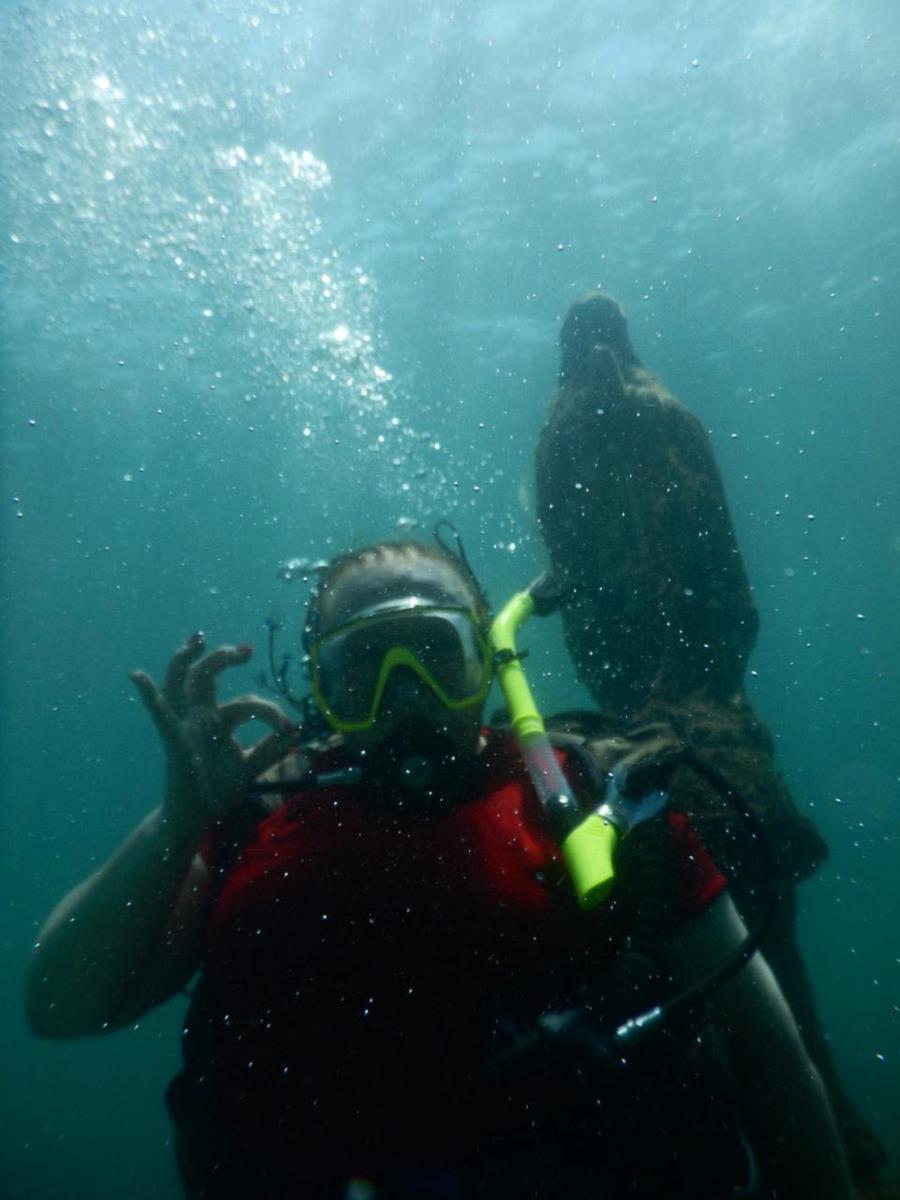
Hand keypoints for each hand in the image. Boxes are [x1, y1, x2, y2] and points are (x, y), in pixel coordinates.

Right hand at [130, 633, 295, 827]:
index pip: (245, 703)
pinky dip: (148, 694)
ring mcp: (185, 726)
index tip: (289, 729)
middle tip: (247, 651)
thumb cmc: (218, 789)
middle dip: (223, 657)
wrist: (195, 819)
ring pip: (180, 683)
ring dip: (186, 659)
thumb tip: (294, 731)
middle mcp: (199, 717)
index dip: (269, 712)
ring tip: (197, 639)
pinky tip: (137, 676)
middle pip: (206, 676)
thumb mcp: (251, 767)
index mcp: (218, 721)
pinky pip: (160, 715)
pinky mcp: (174, 741)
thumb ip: (271, 750)